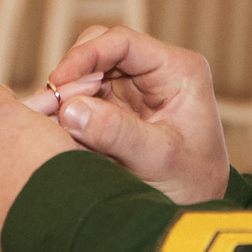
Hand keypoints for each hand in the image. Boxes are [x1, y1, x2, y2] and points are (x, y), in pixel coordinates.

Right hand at [43, 25, 229, 204]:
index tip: (59, 80)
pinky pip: (84, 98)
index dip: (86, 55)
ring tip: (58, 123)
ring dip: (69, 94)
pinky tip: (64, 133)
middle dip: (74, 73)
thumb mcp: (158, 159)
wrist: (197, 208)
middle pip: (100, 49)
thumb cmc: (192, 183)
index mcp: (178, 70)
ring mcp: (135, 90)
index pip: (123, 42)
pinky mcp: (118, 109)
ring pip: (87, 73)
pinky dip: (70, 112)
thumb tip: (70, 109)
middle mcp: (156, 72)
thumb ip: (118, 133)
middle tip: (54, 104)